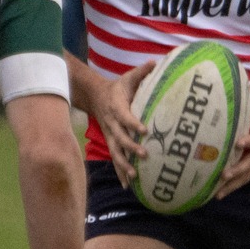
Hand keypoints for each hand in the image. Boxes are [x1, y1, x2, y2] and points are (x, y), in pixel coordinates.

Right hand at [94, 61, 153, 186]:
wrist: (95, 97)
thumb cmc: (117, 87)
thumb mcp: (128, 77)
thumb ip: (142, 72)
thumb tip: (155, 62)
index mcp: (117, 107)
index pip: (125, 117)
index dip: (133, 123)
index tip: (144, 130)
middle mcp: (112, 124)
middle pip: (120, 138)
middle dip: (131, 147)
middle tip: (144, 155)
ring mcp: (110, 135)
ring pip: (115, 152)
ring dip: (123, 165)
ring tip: (133, 176)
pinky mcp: (111, 142)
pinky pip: (115, 159)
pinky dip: (119, 173)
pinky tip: (126, 186)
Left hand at [214, 93, 249, 199]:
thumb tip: (246, 84)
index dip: (249, 142)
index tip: (239, 144)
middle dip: (237, 171)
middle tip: (223, 176)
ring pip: (247, 176)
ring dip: (233, 185)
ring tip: (218, 194)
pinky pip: (247, 180)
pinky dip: (236, 187)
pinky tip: (222, 193)